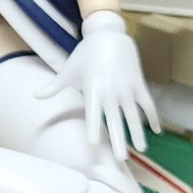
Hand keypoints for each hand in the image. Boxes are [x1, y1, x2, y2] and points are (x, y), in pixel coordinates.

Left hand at [61, 12, 157, 162]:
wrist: (109, 34)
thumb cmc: (86, 53)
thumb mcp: (69, 69)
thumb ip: (54, 87)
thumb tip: (35, 96)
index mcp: (93, 88)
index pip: (93, 112)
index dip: (93, 126)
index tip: (93, 143)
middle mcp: (111, 90)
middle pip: (115, 118)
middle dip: (119, 138)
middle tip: (121, 159)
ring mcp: (127, 87)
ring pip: (134, 114)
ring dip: (138, 132)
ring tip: (141, 150)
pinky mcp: (138, 83)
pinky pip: (147, 103)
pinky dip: (153, 116)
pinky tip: (157, 131)